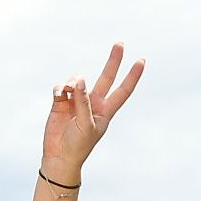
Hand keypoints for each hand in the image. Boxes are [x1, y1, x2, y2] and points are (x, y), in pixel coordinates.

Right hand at [41, 43, 144, 184]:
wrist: (58, 157)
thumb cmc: (78, 145)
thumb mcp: (86, 125)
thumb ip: (84, 102)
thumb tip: (79, 80)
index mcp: (105, 110)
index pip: (123, 90)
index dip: (132, 76)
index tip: (141, 61)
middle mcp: (92, 103)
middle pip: (106, 77)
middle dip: (113, 61)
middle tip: (120, 43)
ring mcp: (76, 102)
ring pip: (78, 80)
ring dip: (74, 81)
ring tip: (68, 90)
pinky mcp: (60, 103)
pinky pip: (61, 87)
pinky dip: (60, 88)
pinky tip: (59, 94)